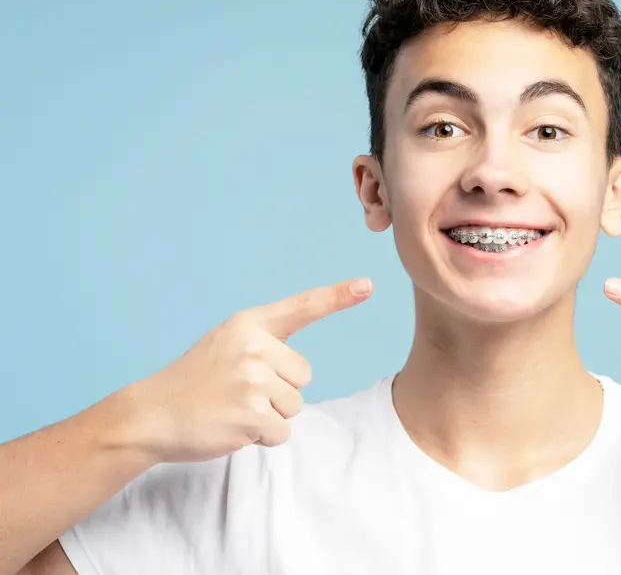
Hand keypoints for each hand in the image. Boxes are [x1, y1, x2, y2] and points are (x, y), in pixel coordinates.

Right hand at [118, 278, 372, 464]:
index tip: (368, 285)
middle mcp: (254, 346)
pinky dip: (261, 438)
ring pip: (294, 406)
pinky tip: (232, 426)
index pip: (302, 307)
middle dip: (279, 392)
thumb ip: (263, 345)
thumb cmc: (195, 382)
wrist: (150, 414)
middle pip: (304, 376)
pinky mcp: (251, 414)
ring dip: (269, 417)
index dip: (338, 297)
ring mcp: (253, 380)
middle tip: (237, 393)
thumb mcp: (227, 345)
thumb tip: (301, 370)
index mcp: (249, 324)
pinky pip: (282, 432)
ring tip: (231, 409)